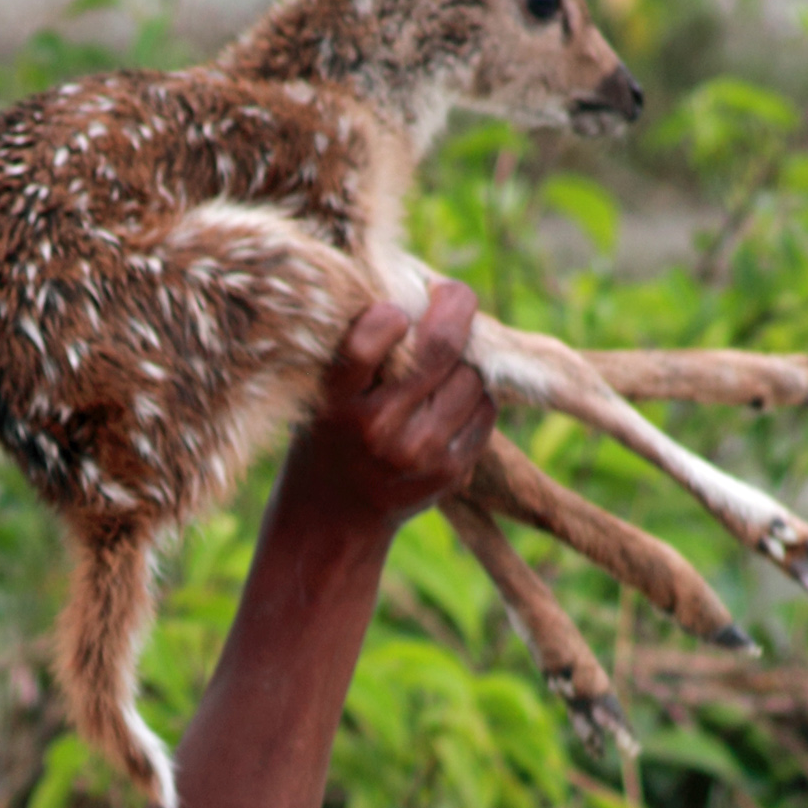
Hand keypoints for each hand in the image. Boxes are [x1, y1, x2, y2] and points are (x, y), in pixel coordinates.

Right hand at [297, 281, 491, 526]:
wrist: (333, 517)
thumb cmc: (330, 432)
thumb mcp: (323, 392)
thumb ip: (359, 350)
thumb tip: (422, 289)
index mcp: (336, 401)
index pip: (367, 341)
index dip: (389, 316)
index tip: (394, 313)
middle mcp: (376, 428)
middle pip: (440, 349)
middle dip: (455, 308)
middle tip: (451, 295)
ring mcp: (417, 453)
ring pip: (471, 376)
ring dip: (465, 360)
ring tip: (442, 367)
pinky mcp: (449, 471)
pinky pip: (485, 410)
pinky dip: (476, 394)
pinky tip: (450, 400)